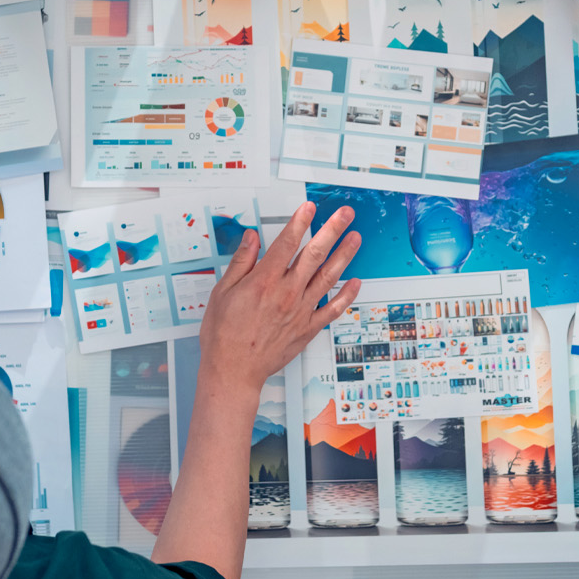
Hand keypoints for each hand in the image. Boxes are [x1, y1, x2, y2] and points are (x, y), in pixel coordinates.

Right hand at [196, 201, 361, 396]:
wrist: (234, 370)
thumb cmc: (224, 335)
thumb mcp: (223, 292)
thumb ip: (241, 263)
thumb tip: (251, 239)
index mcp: (264, 281)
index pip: (286, 243)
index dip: (300, 222)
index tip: (309, 208)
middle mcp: (286, 293)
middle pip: (314, 254)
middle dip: (331, 230)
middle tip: (344, 214)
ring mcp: (300, 310)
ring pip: (328, 277)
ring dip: (344, 255)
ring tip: (355, 238)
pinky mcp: (307, 328)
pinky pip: (333, 309)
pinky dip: (346, 295)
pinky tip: (356, 282)